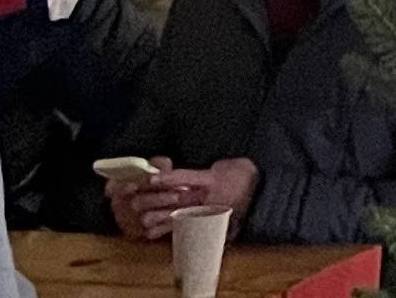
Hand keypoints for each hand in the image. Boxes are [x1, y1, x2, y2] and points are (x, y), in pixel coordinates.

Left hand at [114, 156, 257, 235]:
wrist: (262, 194)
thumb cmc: (243, 174)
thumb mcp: (226, 164)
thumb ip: (205, 169)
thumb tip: (181, 171)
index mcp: (210, 179)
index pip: (185, 178)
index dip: (167, 178)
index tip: (150, 177)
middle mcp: (205, 197)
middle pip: (175, 199)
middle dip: (154, 200)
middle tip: (134, 200)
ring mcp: (205, 212)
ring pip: (176, 216)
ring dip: (157, 218)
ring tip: (140, 218)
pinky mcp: (206, 222)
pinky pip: (183, 227)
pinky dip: (166, 231)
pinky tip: (151, 233)